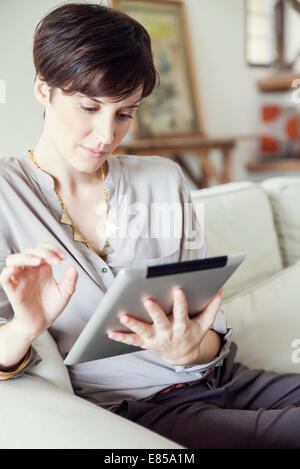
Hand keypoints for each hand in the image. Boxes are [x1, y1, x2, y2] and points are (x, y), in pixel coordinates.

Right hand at [0, 241, 77, 339]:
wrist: (42, 323)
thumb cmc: (51, 306)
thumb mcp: (65, 292)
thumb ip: (70, 280)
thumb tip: (73, 268)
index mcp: (42, 268)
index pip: (42, 248)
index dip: (52, 248)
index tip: (63, 257)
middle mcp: (30, 271)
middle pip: (29, 251)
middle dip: (44, 252)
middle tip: (56, 262)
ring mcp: (20, 279)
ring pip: (13, 259)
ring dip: (25, 257)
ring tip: (39, 261)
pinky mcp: (13, 290)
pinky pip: (4, 277)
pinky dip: (8, 271)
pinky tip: (18, 270)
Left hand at [108, 287, 222, 365]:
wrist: (183, 356)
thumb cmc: (192, 334)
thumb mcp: (205, 324)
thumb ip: (212, 307)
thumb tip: (221, 289)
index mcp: (182, 326)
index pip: (182, 313)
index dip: (181, 302)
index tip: (178, 289)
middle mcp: (168, 333)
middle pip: (160, 322)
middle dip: (154, 312)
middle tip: (148, 300)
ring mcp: (155, 339)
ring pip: (143, 331)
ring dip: (133, 324)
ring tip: (123, 315)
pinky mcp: (145, 342)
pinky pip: (132, 341)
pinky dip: (121, 337)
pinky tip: (109, 331)